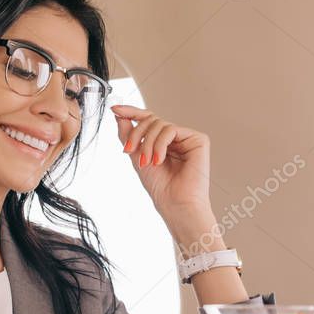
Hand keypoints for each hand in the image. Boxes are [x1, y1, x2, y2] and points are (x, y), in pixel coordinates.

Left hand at [111, 104, 211, 218]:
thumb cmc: (160, 187)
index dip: (131, 112)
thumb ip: (129, 135)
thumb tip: (119, 115)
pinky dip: (160, 144)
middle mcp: (176, 138)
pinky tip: (159, 160)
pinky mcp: (198, 139)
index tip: (115, 109)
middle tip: (129, 150)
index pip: (148, 120)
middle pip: (151, 119)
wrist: (174, 203)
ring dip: (148, 143)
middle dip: (137, 134)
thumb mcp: (137, 157)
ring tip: (147, 162)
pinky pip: (171, 129)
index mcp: (163, 142)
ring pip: (160, 124)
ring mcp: (187, 138)